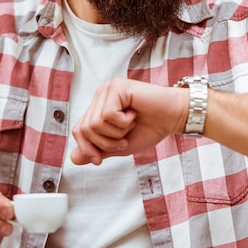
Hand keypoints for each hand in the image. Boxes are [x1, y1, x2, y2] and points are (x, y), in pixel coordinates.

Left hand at [71, 77, 187, 164]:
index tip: (100, 159)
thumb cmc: (150, 128)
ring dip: (116, 133)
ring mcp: (108, 90)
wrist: (174, 118)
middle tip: (124, 139)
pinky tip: (134, 115)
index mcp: (99, 107)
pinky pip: (108, 114)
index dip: (87, 148)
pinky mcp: (117, 87)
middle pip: (84, 129)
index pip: (79, 130)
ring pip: (95, 123)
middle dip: (105, 143)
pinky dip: (123, 123)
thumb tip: (73, 158)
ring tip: (131, 125)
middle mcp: (100, 96)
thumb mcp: (119, 146)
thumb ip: (98, 150)